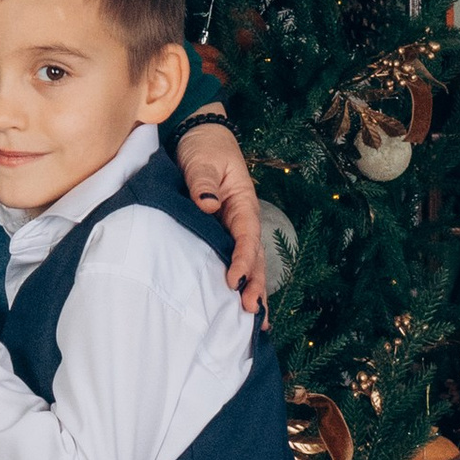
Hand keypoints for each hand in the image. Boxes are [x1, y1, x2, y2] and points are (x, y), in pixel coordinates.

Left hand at [174, 118, 264, 313]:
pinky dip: (241, 282)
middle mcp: (243, 220)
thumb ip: (202, 180)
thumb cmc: (205, 148)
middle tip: (252, 312)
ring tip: (257, 322)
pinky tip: (239, 306)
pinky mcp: (223, 234)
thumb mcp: (203, 159)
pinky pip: (235, 259)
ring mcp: (235, 229)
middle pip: (255, 257)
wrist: (202, 137)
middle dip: (255, 284)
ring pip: (250, 264)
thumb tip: (206, 203)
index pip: (246, 237)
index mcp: (242, 204)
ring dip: (253, 289)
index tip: (234, 280)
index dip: (242, 259)